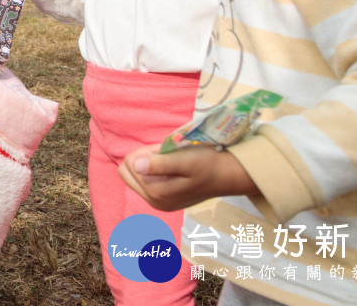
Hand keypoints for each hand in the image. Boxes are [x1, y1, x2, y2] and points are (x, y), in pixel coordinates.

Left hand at [118, 143, 258, 211]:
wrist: (227, 175)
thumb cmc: (207, 164)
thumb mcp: (185, 160)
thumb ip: (160, 164)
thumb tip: (135, 165)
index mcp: (157, 193)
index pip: (130, 163)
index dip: (147, 152)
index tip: (167, 152)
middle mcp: (154, 202)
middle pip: (128, 172)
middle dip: (144, 159)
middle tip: (167, 156)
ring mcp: (158, 203)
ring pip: (136, 176)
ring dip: (150, 164)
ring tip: (172, 163)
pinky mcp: (163, 201)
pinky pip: (146, 181)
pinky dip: (155, 171)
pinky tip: (173, 170)